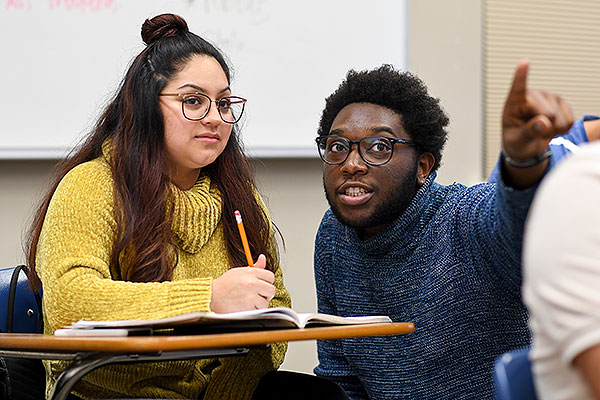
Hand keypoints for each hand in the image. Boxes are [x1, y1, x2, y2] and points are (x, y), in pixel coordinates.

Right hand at [210, 254, 275, 312]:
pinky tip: (246, 306)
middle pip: (271, 289)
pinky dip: (254, 310)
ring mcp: (250, 296)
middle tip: (258, 294)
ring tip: (250, 301)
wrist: (212, 296)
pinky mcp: (248, 308)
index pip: (270, 276)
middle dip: (266, 293)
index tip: (262, 285)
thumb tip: (263, 258)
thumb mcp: (239, 272)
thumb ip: (254, 267)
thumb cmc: (225, 284)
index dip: (267, 282)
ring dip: (260, 303)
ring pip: (266, 302)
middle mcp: (252, 283)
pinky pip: (259, 310)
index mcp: (251, 272)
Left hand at [501, 59, 573, 186]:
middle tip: (532, 132)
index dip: (522, 75)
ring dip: (552, 131)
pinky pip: (569, 121)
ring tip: (539, 130)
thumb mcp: (517, 141)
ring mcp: (549, 97)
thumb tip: (544, 123)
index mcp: (514, 103)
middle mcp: (533, 95)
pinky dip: (561, 130)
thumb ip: (528, 132)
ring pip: (560, 120)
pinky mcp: (561, 102)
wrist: (527, 143)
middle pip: (548, 115)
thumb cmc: (517, 140)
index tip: (524, 62)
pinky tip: (550, 128)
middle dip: (544, 129)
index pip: (518, 88)